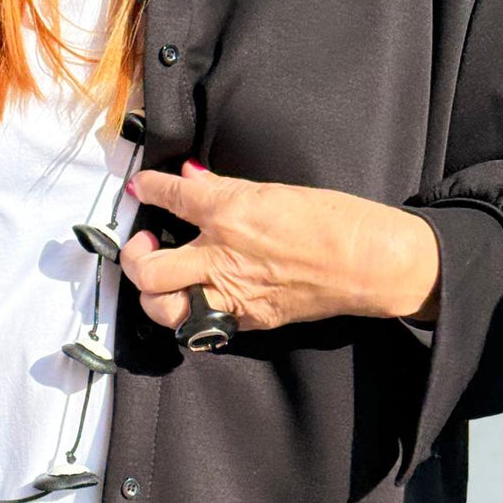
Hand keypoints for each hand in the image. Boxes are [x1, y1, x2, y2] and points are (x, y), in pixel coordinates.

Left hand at [118, 160, 440, 332]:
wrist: (369, 263)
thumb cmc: (334, 220)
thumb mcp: (274, 190)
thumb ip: (224, 190)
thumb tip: (192, 179)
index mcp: (230, 213)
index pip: (172, 197)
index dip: (149, 189)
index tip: (142, 188)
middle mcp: (222, 256)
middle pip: (147, 269)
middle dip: (132, 256)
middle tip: (145, 244)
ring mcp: (233, 294)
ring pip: (163, 308)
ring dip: (153, 294)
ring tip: (163, 277)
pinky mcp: (248, 321)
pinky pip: (202, 324)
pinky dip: (190, 311)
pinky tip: (196, 294)